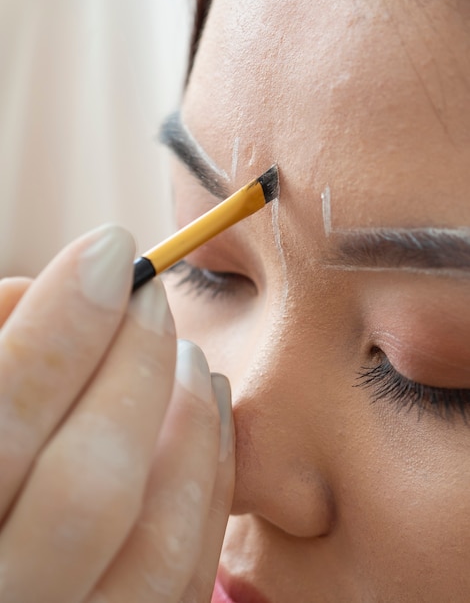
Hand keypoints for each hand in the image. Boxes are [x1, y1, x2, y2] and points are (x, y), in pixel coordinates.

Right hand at [0, 225, 233, 602]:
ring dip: (186, 425)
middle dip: (134, 368)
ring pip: (155, 543)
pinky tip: (206, 410)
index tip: (110, 249)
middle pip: (90, 486)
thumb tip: (31, 293)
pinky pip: (186, 574)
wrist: (8, 556)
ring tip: (189, 352)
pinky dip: (209, 480)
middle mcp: (7, 597)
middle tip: (152, 295)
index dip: (62, 328)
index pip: (1, 423)